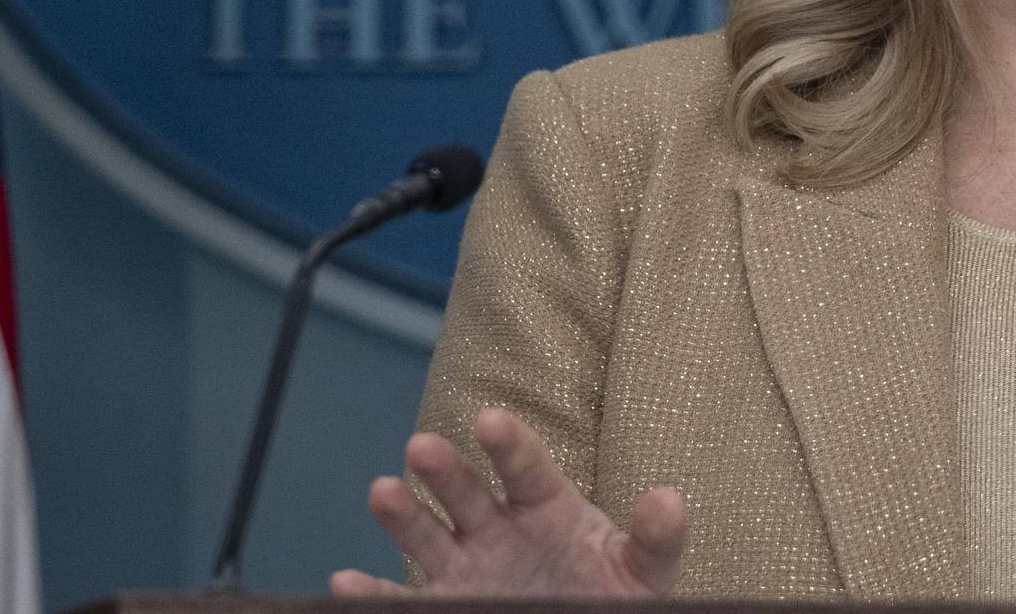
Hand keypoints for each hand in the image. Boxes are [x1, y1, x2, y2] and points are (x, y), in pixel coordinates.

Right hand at [329, 407, 688, 598]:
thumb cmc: (609, 596)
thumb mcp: (642, 574)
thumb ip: (655, 540)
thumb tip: (671, 501)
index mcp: (546, 506)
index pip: (526, 467)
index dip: (509, 444)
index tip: (493, 420)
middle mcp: (497, 528)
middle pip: (467, 491)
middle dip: (446, 469)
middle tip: (422, 445)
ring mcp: (466, 567)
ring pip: (428, 535)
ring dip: (403, 514)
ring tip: (381, 491)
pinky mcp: (444, 603)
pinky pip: (402, 599)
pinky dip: (371, 592)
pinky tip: (345, 580)